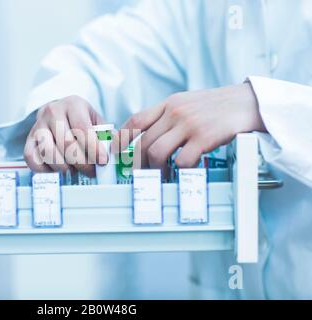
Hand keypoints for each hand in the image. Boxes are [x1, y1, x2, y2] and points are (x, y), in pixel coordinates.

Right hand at [24, 95, 107, 176]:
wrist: (58, 112)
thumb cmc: (81, 120)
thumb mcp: (96, 121)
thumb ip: (106, 136)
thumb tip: (117, 153)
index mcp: (73, 104)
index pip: (83, 129)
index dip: (93, 148)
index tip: (102, 161)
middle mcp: (53, 112)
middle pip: (66, 144)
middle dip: (82, 163)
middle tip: (91, 171)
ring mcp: (37, 125)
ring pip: (49, 153)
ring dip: (65, 168)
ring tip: (75, 170)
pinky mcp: (28, 140)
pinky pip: (32, 159)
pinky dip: (46, 169)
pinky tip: (58, 170)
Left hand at [115, 83, 265, 168]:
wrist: (247, 102)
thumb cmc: (216, 106)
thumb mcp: (186, 103)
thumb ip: (167, 116)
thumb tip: (148, 135)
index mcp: (168, 104)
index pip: (135, 121)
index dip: (121, 138)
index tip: (116, 153)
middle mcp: (174, 112)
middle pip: (143, 142)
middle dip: (138, 163)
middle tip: (141, 175)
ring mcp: (188, 124)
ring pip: (156, 152)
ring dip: (156, 170)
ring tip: (162, 177)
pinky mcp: (204, 137)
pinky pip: (182, 160)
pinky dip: (181, 171)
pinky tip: (186, 172)